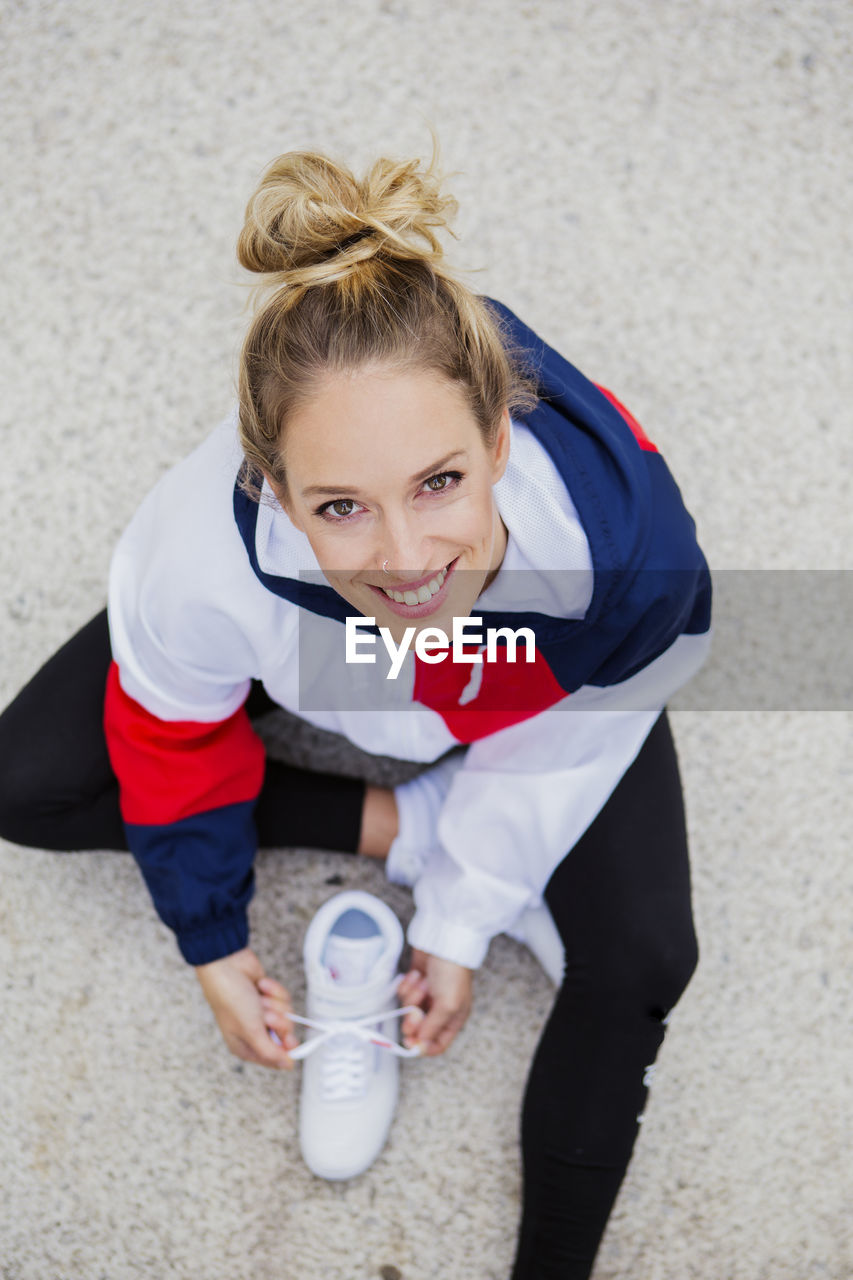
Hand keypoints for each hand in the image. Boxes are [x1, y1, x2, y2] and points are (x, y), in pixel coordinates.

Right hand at [194, 946, 297, 1069]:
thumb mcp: (252, 1031)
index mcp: (245, 1047)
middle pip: (284, 1035)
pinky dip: (274, 991)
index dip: (285, 1050)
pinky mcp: (268, 997)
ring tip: (259, 998)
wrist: (227, 965)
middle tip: (266, 1014)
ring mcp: (261, 1013)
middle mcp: (254, 1032)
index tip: (289, 1039)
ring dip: (274, 1004)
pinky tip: (261, 986)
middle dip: (278, 1021)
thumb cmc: (231, 999)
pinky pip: (283, 998)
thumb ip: (271, 1051)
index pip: (274, 1059)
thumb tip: (287, 1065)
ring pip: (286, 1015)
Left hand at [397, 947, 473, 1057]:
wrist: (443, 941)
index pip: (438, 1044)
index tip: (410, 1041)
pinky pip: (402, 993)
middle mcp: (439, 1010)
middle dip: (413, 1018)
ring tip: (423, 983)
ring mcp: (426, 996)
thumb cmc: (452, 971)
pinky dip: (407, 985)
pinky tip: (417, 975)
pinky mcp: (415, 983)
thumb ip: (433, 1028)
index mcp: (453, 1018)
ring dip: (412, 996)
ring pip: (408, 1009)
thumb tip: (420, 1044)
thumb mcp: (447, 1005)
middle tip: (414, 1009)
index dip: (423, 1046)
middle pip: (419, 1028)